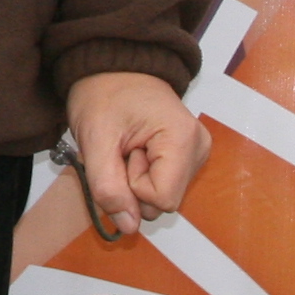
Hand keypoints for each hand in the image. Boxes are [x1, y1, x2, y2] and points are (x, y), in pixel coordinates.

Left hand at [64, 70, 206, 238]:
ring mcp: (196, 151)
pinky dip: (143, 174)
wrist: (111, 66)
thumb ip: (108, 186)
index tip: (121, 154)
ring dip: (136, 180)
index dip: (132, 187)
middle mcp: (199, 148)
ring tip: (127, 146)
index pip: (162, 200)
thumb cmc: (103, 93)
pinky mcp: (188, 155)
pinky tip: (135, 149)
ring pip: (162, 196)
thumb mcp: (95, 139)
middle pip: (164, 201)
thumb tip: (129, 227)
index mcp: (183, 139)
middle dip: (133, 185)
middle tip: (120, 149)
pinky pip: (163, 184)